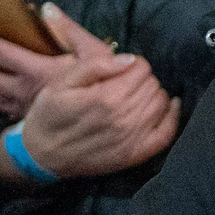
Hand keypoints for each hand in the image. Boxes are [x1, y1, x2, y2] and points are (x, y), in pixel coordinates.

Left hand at [0, 3, 106, 120]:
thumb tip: (48, 9)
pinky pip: (4, 106)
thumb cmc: (103, 85)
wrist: (105, 117)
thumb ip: (69, 30)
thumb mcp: (93, 52)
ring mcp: (23, 105)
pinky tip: (7, 89)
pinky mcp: (27, 117)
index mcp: (36, 71)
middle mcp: (23, 89)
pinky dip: (1, 95)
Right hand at [0, 17, 179, 182]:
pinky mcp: (136, 154)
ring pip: (161, 102)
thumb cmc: (50, 116)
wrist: (41, 155)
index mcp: (107, 97)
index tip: (121, 70)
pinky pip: (168, 131)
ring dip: (153, 95)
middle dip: (141, 79)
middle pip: (152, 84)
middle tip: (124, 84)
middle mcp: (124, 118)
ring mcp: (132, 138)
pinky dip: (172, 116)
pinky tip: (169, 106)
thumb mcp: (62, 83)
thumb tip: (129, 59)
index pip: (141, 68)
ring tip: (135, 96)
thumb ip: (95, 65)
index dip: (133, 65)